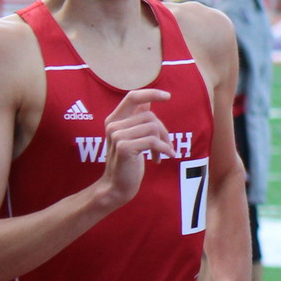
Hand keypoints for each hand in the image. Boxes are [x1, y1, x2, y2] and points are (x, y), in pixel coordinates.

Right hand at [97, 89, 172, 207]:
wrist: (117, 186)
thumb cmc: (128, 162)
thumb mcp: (133, 138)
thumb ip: (137, 120)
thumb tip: (148, 101)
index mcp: (114, 120)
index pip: (132, 97)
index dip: (151, 93)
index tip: (167, 96)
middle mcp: (113, 125)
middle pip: (150, 116)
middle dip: (163, 131)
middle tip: (165, 145)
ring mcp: (117, 135)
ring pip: (153, 127)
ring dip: (163, 142)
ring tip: (161, 154)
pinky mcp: (124, 147)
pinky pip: (153, 141)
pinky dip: (163, 149)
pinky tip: (163, 158)